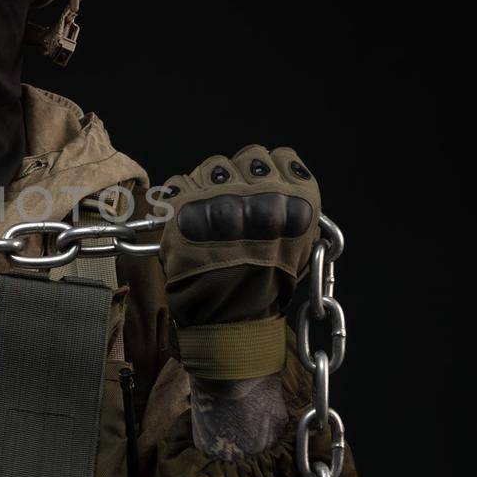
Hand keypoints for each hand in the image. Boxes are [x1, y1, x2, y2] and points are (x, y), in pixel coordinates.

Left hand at [157, 144, 319, 327]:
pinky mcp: (187, 205)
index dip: (266, 173)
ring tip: (208, 219)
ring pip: (212, 166)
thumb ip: (291, 207)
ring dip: (208, 187)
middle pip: (246, 157)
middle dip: (238, 178)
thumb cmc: (265, 287)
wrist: (231, 318)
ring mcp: (224, 196)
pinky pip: (178, 182)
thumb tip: (277, 184)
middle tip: (231, 207)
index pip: (280, 157)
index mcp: (298, 199)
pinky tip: (187, 223)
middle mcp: (264, 192)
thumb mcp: (299, 246)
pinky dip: (178, 200)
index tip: (258, 190)